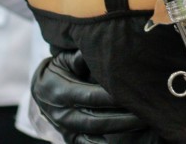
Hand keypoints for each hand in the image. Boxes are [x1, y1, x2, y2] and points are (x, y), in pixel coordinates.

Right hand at [30, 50, 154, 141]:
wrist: (40, 90)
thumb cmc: (59, 69)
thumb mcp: (65, 59)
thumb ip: (81, 57)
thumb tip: (96, 50)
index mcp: (62, 92)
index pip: (91, 96)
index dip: (112, 97)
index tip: (132, 93)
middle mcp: (62, 113)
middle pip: (95, 119)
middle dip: (122, 117)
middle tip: (145, 113)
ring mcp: (65, 128)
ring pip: (94, 132)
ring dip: (119, 129)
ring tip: (142, 124)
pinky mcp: (69, 137)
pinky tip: (121, 143)